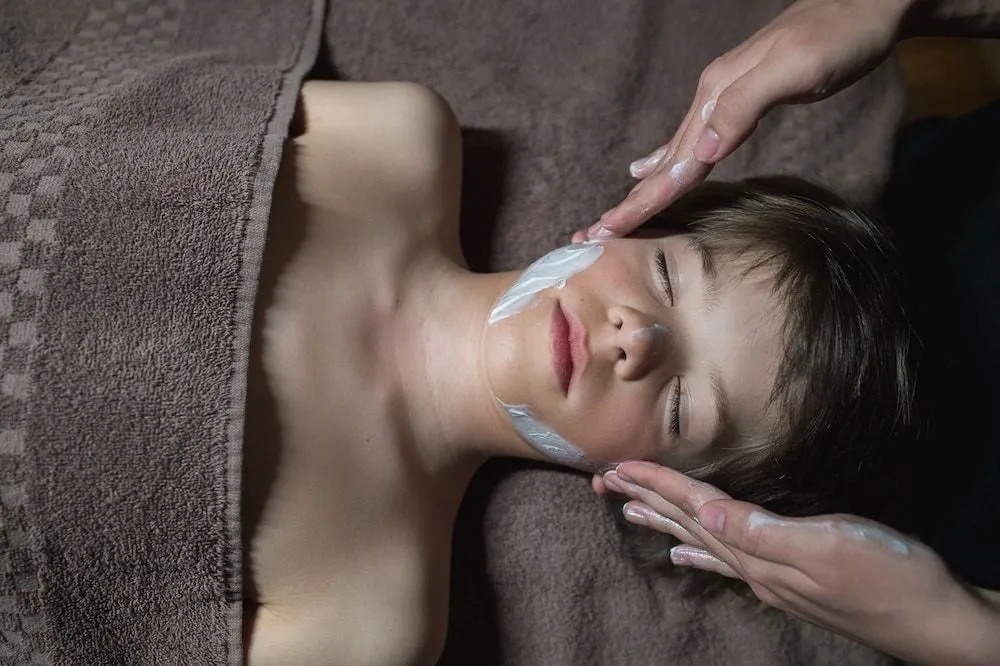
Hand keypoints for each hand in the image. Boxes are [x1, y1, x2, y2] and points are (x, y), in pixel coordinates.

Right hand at [575, 0, 914, 242]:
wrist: (867, 1)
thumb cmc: (839, 36)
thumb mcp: (795, 68)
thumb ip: (744, 106)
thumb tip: (701, 151)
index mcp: (718, 96)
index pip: (675, 162)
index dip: (642, 199)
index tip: (607, 229)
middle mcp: (711, 98)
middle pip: (665, 162)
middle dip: (632, 200)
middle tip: (595, 233)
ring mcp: (723, 98)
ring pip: (674, 152)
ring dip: (646, 186)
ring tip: (617, 212)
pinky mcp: (739, 99)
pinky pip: (690, 137)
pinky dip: (667, 157)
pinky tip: (651, 164)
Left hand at [596, 461, 999, 664]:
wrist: (937, 622)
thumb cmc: (892, 578)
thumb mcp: (829, 547)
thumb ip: (763, 535)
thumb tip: (706, 521)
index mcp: (759, 550)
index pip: (695, 508)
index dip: (656, 484)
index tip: (617, 467)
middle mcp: (755, 564)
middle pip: (687, 523)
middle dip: (645, 498)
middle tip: (603, 481)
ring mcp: (770, 575)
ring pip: (701, 540)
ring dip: (664, 520)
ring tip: (628, 508)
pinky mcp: (789, 580)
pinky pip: (727, 562)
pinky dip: (700, 552)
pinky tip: (683, 554)